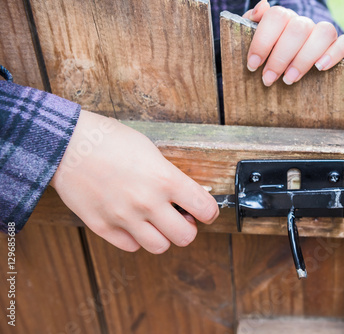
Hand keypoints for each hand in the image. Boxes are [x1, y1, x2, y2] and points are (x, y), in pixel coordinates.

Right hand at [50, 110, 218, 252]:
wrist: (66, 144)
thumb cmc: (110, 141)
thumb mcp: (151, 151)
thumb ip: (171, 177)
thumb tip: (189, 197)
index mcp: (165, 179)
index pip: (206, 208)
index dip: (210, 211)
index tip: (206, 210)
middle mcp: (147, 202)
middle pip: (186, 237)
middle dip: (188, 227)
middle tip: (180, 217)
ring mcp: (124, 217)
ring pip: (159, 247)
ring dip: (163, 235)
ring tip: (156, 221)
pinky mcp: (103, 226)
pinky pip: (131, 246)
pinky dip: (136, 238)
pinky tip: (132, 222)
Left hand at [243, 0, 343, 85]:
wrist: (288, 72)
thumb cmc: (268, 57)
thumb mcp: (253, 40)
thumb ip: (251, 22)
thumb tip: (262, 7)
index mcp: (285, 19)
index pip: (277, 16)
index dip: (263, 41)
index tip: (253, 65)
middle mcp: (306, 23)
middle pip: (298, 29)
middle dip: (280, 57)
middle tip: (268, 79)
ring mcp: (324, 34)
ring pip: (324, 32)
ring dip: (304, 58)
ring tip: (289, 79)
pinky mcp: (341, 48)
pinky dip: (334, 54)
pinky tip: (320, 68)